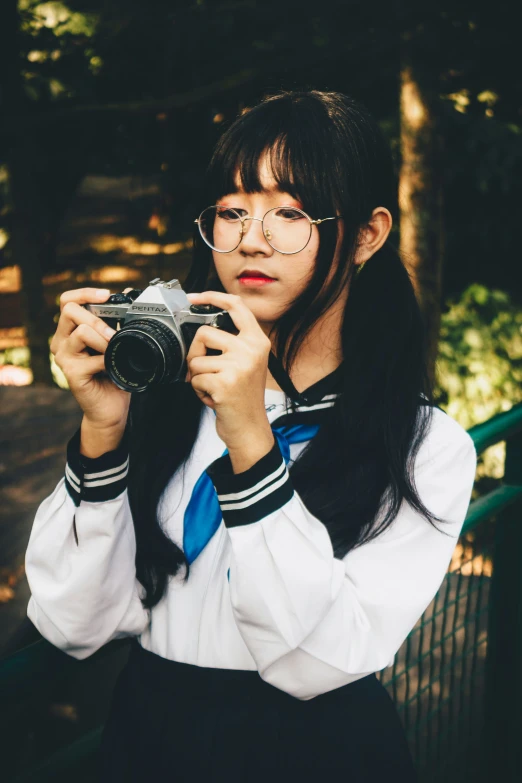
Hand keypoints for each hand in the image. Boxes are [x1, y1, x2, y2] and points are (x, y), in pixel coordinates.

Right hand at [51, 287, 131, 431]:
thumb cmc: (113, 375)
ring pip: (81, 331)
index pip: (66, 301)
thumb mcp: (116, 343)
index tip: (106, 295)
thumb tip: (126, 292)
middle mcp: (61, 342)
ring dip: (104, 339)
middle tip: (113, 333)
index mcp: (70, 331)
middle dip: (97, 318)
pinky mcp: (70, 372)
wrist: (110, 408)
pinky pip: (91, 357)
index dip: (84, 293)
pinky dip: (107, 359)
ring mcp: (63, 357)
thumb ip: (115, 320)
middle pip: (68, 310)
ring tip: (114, 351)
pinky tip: (112, 367)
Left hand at [185, 291, 273, 458]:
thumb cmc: (242, 397)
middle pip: (205, 333)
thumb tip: (201, 327)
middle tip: (207, 370)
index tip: (194, 297)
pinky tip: (213, 397)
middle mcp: (251, 350)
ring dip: (198, 376)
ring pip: (196, 359)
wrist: (249, 428)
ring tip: (214, 387)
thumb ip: (232, 342)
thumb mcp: (246, 363)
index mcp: (258, 341)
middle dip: (196, 353)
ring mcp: (239, 365)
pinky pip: (195, 378)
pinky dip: (198, 391)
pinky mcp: (225, 382)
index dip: (213, 296)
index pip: (237, 306)